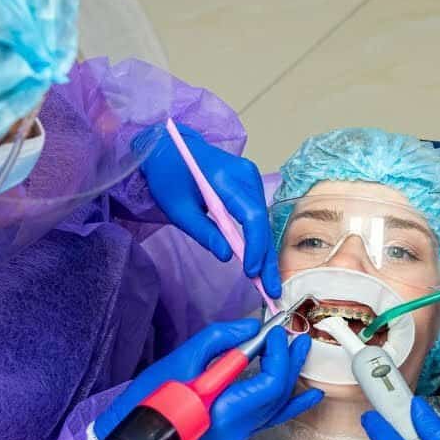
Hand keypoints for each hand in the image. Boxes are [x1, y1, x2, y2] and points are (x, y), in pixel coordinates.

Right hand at [94, 320, 318, 439]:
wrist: (135, 429)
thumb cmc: (152, 397)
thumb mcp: (183, 359)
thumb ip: (222, 338)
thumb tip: (252, 327)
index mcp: (225, 413)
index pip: (270, 383)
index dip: (279, 354)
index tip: (274, 331)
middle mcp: (238, 430)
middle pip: (278, 394)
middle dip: (289, 360)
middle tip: (294, 333)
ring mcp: (239, 435)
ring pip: (278, 405)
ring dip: (291, 375)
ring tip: (301, 350)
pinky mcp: (235, 432)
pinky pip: (271, 418)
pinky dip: (291, 405)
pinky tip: (310, 396)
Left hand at [141, 125, 280, 297]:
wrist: (167, 148)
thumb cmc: (168, 176)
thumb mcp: (177, 207)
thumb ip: (203, 231)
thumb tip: (227, 256)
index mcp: (226, 177)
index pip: (251, 214)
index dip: (254, 245)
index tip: (251, 271)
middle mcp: (246, 175)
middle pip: (262, 221)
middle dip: (267, 257)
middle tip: (272, 291)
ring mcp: (251, 178)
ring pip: (263, 221)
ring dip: (266, 252)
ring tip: (269, 283)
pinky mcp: (249, 185)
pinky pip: (257, 216)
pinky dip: (259, 240)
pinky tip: (261, 263)